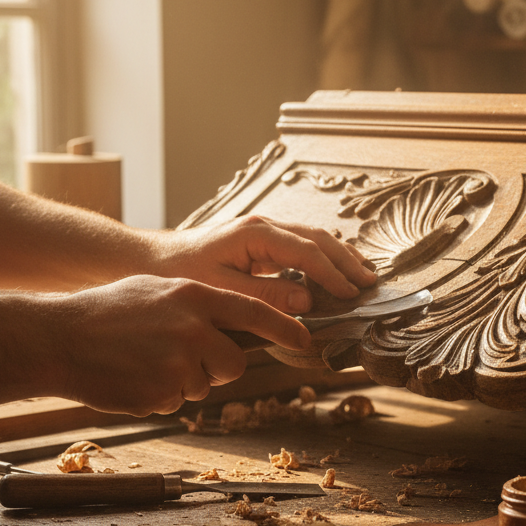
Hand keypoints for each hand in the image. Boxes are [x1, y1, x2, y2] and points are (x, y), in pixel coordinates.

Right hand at [52, 275, 310, 414]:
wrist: (57, 338)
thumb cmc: (106, 312)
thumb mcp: (157, 291)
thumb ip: (198, 304)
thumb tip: (235, 319)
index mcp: (194, 296)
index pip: (256, 313)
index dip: (286, 329)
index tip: (306, 341)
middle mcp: (193, 329)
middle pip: (234, 363)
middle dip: (217, 367)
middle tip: (182, 357)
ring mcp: (179, 363)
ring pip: (204, 385)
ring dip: (182, 381)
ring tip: (145, 361)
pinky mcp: (162, 393)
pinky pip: (176, 401)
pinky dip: (159, 394)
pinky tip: (133, 377)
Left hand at [147, 216, 376, 313]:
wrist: (155, 262)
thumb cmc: (182, 275)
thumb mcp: (222, 290)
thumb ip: (265, 295)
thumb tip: (306, 299)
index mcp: (255, 233)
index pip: (307, 252)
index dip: (332, 274)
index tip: (351, 294)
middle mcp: (264, 225)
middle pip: (318, 238)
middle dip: (346, 260)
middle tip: (370, 283)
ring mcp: (264, 231)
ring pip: (314, 238)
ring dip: (340, 257)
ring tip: (363, 275)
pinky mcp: (262, 242)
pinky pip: (302, 246)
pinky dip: (323, 258)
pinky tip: (336, 271)